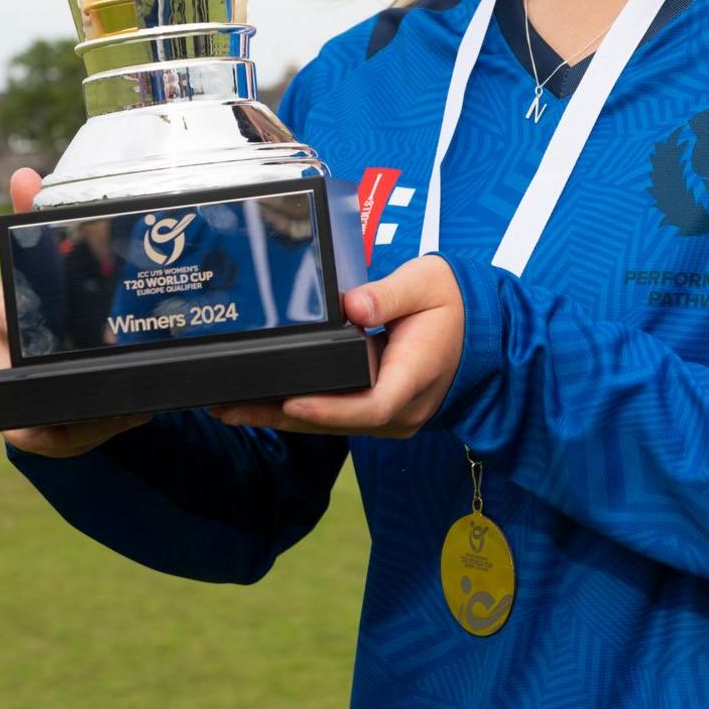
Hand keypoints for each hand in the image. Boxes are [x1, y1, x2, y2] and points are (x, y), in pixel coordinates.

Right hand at [0, 167, 151, 457]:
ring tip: (137, 402)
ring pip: (37, 412)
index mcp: (4, 307)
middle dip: (71, 375)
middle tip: (124, 365)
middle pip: (18, 371)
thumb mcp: (56, 260)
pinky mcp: (29, 427)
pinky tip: (132, 415)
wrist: (56, 356)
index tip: (81, 328)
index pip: (3, 311)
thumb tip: (23, 173)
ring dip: (89, 413)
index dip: (32, 321)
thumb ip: (43, 216)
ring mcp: (11, 392)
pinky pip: (49, 439)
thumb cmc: (58, 302)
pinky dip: (90, 434)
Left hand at [213, 255, 464, 439]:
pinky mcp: (377, 412)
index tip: (291, 400)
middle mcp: (402, 410)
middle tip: (228, 407)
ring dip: (281, 417)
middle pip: (337, 422)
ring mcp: (390, 417)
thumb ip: (389, 293)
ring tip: (230, 407)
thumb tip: (352, 305)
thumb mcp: (427, 284)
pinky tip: (262, 403)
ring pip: (330, 424)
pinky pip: (335, 416)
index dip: (329, 407)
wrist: (480, 330)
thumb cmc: (453, 304)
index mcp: (416, 378)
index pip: (371, 404)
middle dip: (281, 416)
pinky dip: (299, 411)